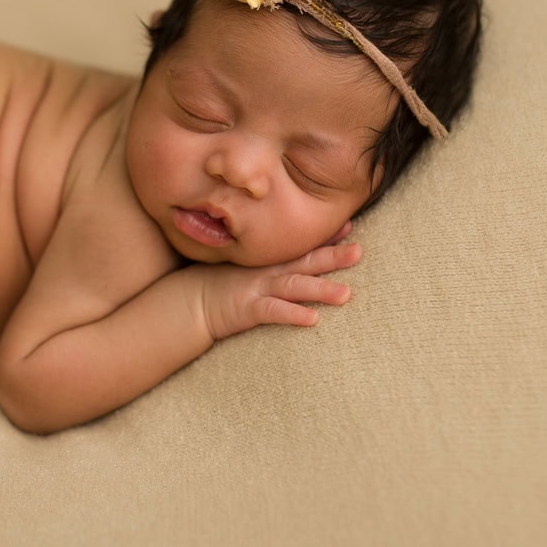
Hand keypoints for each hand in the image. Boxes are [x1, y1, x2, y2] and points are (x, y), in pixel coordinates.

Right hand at [197, 239, 360, 340]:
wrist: (188, 301)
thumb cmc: (215, 284)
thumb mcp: (242, 266)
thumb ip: (264, 260)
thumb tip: (284, 255)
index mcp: (267, 261)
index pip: (300, 246)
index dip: (324, 237)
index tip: (349, 227)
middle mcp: (266, 271)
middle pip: (305, 262)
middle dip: (332, 256)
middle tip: (358, 251)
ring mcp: (257, 288)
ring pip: (295, 286)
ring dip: (321, 289)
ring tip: (346, 294)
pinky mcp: (248, 308)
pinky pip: (274, 311)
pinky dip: (293, 314)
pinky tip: (313, 319)